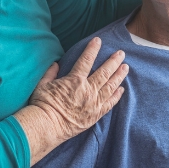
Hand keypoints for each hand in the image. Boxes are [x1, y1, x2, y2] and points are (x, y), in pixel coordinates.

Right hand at [16, 38, 127, 163]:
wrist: (47, 127)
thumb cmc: (43, 105)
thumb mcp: (43, 84)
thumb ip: (50, 73)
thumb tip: (56, 64)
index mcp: (75, 80)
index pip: (86, 60)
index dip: (93, 49)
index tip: (98, 41)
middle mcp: (88, 90)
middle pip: (104, 72)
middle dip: (114, 61)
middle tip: (121, 53)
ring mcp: (94, 103)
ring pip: (110, 86)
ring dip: (119, 76)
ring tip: (125, 67)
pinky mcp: (96, 115)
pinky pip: (110, 103)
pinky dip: (116, 96)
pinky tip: (121, 89)